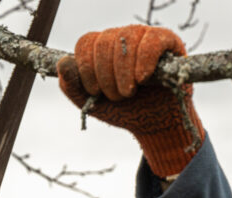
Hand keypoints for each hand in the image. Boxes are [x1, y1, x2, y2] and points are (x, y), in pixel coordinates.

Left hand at [57, 25, 203, 177]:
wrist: (155, 125)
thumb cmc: (124, 111)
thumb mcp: (92, 104)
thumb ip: (71, 86)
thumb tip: (64, 63)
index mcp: (101, 48)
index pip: (86, 43)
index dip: (86, 67)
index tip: (95, 91)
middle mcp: (121, 37)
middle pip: (104, 42)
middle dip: (106, 75)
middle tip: (117, 96)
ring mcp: (144, 37)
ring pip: (126, 39)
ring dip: (123, 71)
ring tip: (129, 92)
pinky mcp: (167, 41)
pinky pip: (152, 41)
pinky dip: (145, 60)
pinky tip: (142, 79)